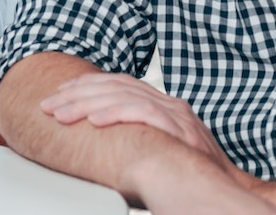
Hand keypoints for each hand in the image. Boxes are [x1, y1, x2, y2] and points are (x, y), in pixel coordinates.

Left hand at [41, 72, 247, 185]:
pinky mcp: (180, 128)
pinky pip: (141, 113)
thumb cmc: (192, 176)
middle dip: (76, 95)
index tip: (60, 94)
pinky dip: (115, 114)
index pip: (118, 84)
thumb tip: (105, 141)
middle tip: (49, 105)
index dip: (86, 87)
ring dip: (86, 104)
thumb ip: (138, 138)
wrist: (226, 191)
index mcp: (163, 105)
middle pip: (115, 87)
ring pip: (122, 96)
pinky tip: (94, 121)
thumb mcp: (161, 150)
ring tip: (61, 113)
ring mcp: (176, 114)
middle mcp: (169, 104)